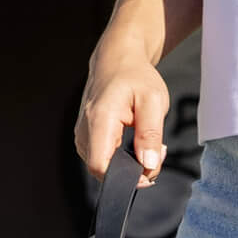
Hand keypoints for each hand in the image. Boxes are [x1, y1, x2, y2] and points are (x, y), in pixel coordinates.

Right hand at [75, 45, 170, 183]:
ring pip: (103, 166)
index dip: (124, 179)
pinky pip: (102, 157)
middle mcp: (85, 127)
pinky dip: (120, 158)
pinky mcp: (86, 135)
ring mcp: (83, 132)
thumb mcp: (153, 101)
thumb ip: (151, 135)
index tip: (147, 174)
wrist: (118, 59)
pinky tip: (133, 145)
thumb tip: (148, 165)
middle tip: (154, 153)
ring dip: (127, 165)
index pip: (100, 166)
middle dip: (131, 171)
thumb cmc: (136, 76)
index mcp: (100, 119)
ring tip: (145, 144)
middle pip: (102, 170)